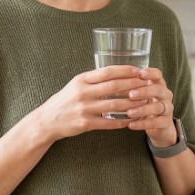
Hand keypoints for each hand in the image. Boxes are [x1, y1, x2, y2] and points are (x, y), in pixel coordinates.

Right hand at [35, 65, 151, 139]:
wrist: (47, 120)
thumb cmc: (63, 101)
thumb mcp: (75, 85)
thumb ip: (93, 80)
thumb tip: (116, 73)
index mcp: (81, 80)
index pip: (107, 72)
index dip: (125, 70)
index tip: (139, 70)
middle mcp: (82, 93)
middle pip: (114, 86)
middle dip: (133, 84)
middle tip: (148, 84)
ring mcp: (84, 109)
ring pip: (114, 105)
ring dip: (132, 103)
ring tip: (145, 102)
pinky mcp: (85, 123)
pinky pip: (109, 122)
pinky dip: (122, 121)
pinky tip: (131, 120)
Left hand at [124, 67, 177, 145]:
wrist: (157, 125)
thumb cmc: (142, 104)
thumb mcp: (137, 93)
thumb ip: (128, 86)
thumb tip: (106, 80)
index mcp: (157, 84)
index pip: (157, 74)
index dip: (150, 73)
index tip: (140, 74)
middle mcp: (165, 94)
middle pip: (158, 89)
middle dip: (144, 91)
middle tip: (131, 95)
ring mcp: (167, 108)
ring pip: (158, 107)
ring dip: (142, 109)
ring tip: (129, 112)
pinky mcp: (166, 122)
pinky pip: (156, 122)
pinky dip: (143, 123)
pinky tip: (131, 124)